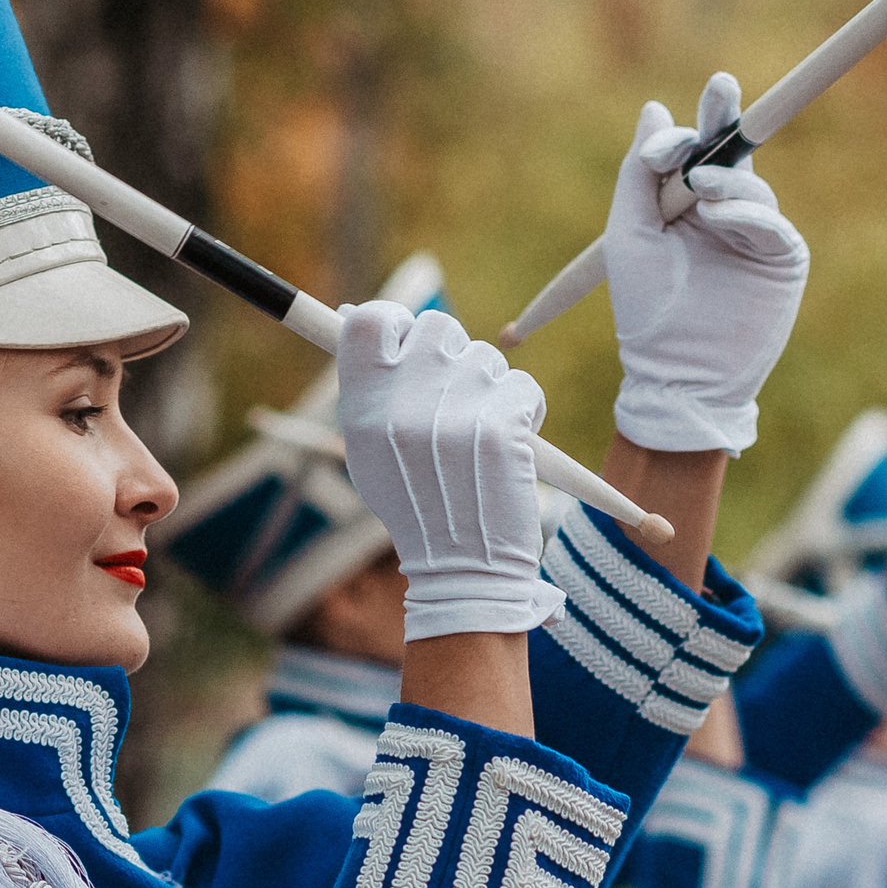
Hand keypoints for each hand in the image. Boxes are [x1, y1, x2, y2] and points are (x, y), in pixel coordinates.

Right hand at [337, 303, 560, 641]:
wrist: (464, 568)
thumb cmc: (416, 507)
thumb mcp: (369, 452)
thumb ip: (369, 388)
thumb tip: (366, 319)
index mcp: (363, 405)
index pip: (369, 320)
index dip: (394, 323)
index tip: (407, 343)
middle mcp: (404, 399)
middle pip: (437, 327)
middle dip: (452, 356)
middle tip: (453, 399)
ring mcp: (456, 408)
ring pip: (487, 357)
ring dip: (490, 389)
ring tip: (479, 440)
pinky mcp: (503, 423)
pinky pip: (523, 386)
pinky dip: (523, 411)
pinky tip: (509, 446)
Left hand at [604, 73, 809, 456]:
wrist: (677, 375)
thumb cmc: (646, 311)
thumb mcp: (630, 234)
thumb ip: (640, 174)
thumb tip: (654, 110)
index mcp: (684, 204)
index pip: (693, 151)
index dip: (685, 135)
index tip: (668, 143)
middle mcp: (722, 213)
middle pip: (732, 151)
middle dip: (724, 118)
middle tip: (719, 86)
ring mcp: (755, 235)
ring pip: (751, 185)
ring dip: (727, 179)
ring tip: (702, 189)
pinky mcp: (781, 259)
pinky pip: (771, 223)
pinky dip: (746, 213)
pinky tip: (719, 216)